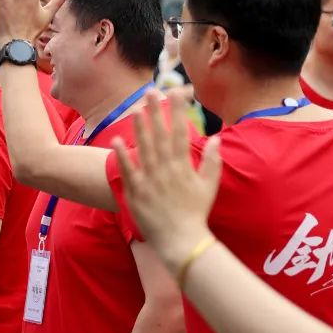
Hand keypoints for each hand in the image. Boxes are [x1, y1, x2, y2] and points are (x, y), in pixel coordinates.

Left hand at [111, 90, 222, 269]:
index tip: (176, 92)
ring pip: (144, 148)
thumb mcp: (209, 186)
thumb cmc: (196, 214)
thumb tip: (216, 138)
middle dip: (155, 112)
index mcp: (183, 167)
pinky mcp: (137, 193)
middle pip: (160, 135)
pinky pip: (128, 170)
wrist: (182, 241)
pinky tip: (117, 140)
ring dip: (139, 127)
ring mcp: (150, 181)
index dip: (178, 111)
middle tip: (151, 92)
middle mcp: (166, 170)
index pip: (180, 132)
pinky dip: (123, 155)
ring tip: (135, 109)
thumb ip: (212, 161)